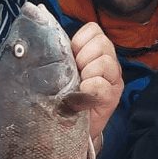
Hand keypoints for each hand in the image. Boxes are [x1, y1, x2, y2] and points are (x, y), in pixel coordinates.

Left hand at [71, 23, 123, 141]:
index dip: (79, 42)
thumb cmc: (63, 96)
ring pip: (105, 62)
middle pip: (102, 43)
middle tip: (76, 73)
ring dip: (87, 73)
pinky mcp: (112, 98)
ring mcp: (113, 81)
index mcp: (95, 53)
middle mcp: (108, 64)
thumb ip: (61, 54)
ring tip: (79, 86)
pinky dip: (89, 89)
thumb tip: (44, 40)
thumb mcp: (62, 71)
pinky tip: (81, 97)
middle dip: (83, 57)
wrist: (67, 128)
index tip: (70, 58)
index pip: (93, 30)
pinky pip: (102, 85)